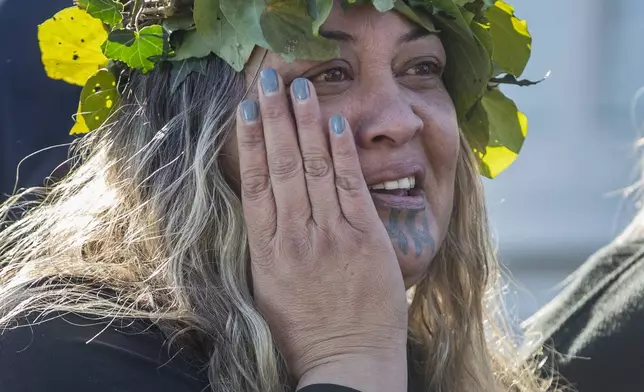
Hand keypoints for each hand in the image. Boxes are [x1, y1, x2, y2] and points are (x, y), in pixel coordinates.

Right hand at [236, 68, 408, 389]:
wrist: (348, 359)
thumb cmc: (304, 328)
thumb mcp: (269, 287)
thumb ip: (267, 242)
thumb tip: (262, 202)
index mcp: (266, 250)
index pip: (254, 183)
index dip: (249, 141)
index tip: (246, 108)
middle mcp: (295, 236)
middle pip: (282, 165)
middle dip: (274, 118)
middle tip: (269, 79)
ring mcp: (331, 235)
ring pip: (314, 169)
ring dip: (306, 124)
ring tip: (300, 89)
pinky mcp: (365, 238)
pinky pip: (350, 186)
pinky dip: (342, 152)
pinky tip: (335, 123)